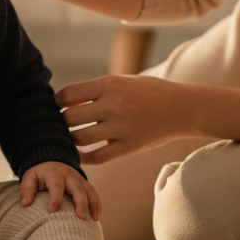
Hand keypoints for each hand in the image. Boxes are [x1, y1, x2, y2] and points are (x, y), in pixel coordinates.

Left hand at [19, 161, 100, 221]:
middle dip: (81, 203)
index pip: (56, 186)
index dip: (55, 198)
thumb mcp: (29, 177)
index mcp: (54, 174)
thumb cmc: (39, 175)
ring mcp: (79, 180)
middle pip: (78, 188)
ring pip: (90, 190)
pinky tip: (97, 218)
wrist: (51, 162)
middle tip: (81, 217)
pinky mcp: (85, 185)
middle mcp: (69, 176)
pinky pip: (94, 194)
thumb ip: (26, 189)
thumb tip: (25, 204)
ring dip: (93, 204)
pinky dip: (97, 205)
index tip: (51, 211)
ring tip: (95, 219)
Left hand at [57, 74, 198, 164]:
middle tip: (63, 123)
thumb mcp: (122, 81)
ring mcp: (121, 127)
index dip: (57, 101)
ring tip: (72, 137)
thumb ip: (96, 90)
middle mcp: (113, 105)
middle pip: (70, 118)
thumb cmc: (148, 92)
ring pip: (80, 138)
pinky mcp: (129, 146)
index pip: (68, 94)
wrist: (183, 108)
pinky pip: (97, 157)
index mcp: (110, 84)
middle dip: (62, 121)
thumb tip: (65, 100)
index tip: (58, 106)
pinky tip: (80, 153)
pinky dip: (83, 157)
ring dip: (71, 139)